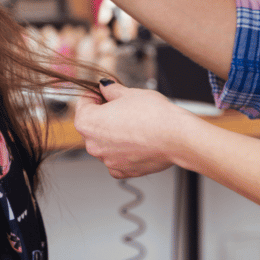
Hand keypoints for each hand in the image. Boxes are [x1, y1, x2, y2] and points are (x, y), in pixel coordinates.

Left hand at [73, 80, 190, 178]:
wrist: (176, 137)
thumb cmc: (153, 114)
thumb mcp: (128, 93)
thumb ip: (111, 90)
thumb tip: (105, 88)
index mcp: (87, 123)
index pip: (83, 104)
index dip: (96, 95)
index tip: (105, 93)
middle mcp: (92, 145)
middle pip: (92, 125)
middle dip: (103, 115)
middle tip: (122, 108)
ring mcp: (107, 160)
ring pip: (104, 143)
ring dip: (113, 134)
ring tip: (133, 124)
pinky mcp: (122, 171)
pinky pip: (116, 159)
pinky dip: (123, 151)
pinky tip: (137, 141)